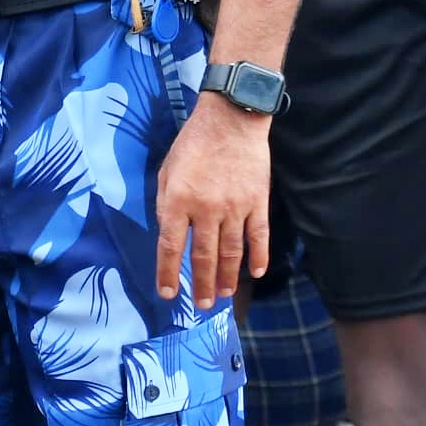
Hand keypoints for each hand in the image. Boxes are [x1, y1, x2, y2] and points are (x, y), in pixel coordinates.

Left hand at [152, 96, 270, 305]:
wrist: (232, 120)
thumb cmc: (193, 144)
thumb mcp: (167, 171)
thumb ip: (166, 204)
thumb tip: (169, 235)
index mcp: (177, 199)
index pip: (170, 246)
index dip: (167, 273)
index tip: (168, 294)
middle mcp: (206, 208)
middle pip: (203, 256)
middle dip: (201, 284)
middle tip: (202, 305)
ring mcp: (235, 207)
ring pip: (231, 252)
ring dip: (227, 276)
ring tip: (223, 295)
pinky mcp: (257, 203)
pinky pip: (259, 237)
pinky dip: (258, 257)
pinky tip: (254, 274)